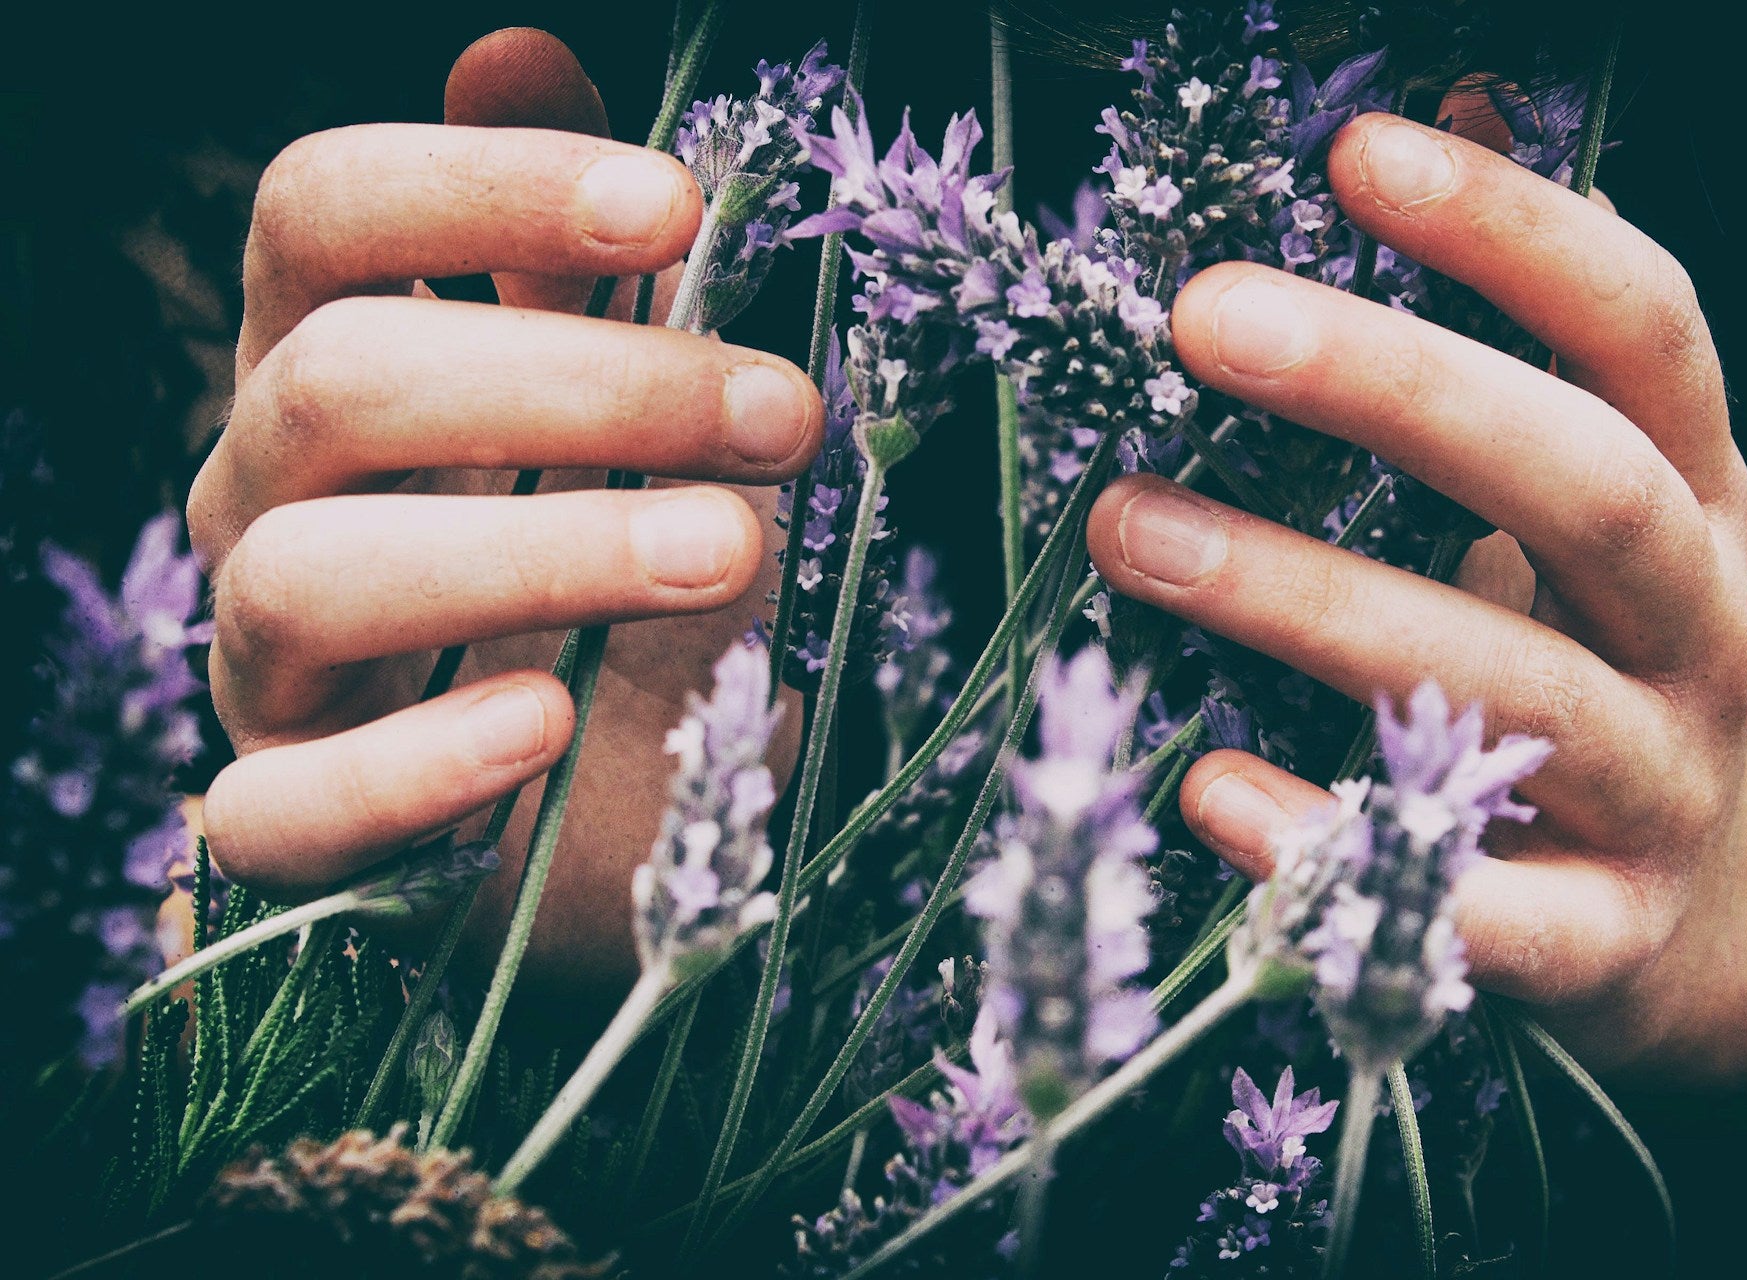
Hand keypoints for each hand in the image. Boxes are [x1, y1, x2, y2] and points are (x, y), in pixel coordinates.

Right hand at [187, 30, 818, 994]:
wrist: (581, 802)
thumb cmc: (593, 577)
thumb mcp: (597, 407)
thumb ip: (554, 250)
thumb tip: (516, 51)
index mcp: (332, 368)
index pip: (320, 216)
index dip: (479, 186)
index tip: (677, 206)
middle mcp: (267, 498)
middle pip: (341, 382)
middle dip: (581, 383)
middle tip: (783, 415)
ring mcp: (266, 666)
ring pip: (312, 577)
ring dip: (541, 549)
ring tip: (734, 550)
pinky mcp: (292, 820)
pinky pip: (287, 809)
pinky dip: (418, 763)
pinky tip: (548, 723)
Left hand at [1087, 111, 1746, 1088]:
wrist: (1713, 921)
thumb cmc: (1599, 667)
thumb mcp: (1595, 500)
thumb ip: (1521, 335)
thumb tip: (1453, 105)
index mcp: (1692, 497)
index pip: (1642, 331)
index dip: (1517, 232)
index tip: (1356, 153)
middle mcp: (1696, 627)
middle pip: (1580, 485)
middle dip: (1395, 388)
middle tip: (1201, 318)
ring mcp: (1655, 786)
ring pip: (1504, 684)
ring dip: (1305, 598)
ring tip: (1125, 528)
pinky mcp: (1596, 938)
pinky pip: (1470, 906)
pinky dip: (1333, 842)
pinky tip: (1207, 789)